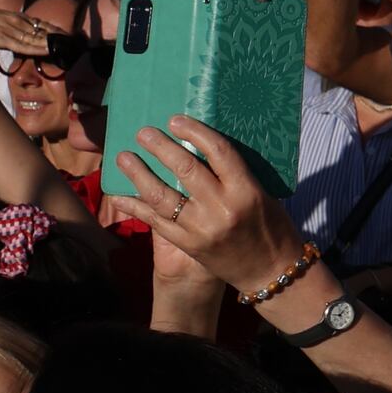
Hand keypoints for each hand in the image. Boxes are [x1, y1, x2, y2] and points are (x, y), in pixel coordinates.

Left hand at [97, 114, 298, 294]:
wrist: (270, 272)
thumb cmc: (273, 228)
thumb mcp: (263, 196)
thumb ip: (237, 176)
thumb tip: (206, 151)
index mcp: (246, 191)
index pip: (218, 152)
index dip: (195, 132)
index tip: (176, 120)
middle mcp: (221, 208)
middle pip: (186, 168)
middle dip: (160, 147)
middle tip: (143, 133)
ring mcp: (201, 228)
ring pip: (162, 195)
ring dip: (139, 174)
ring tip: (123, 157)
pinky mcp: (187, 244)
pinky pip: (155, 222)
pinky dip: (135, 207)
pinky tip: (118, 196)